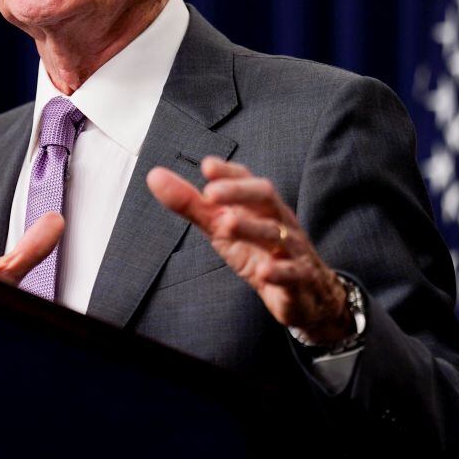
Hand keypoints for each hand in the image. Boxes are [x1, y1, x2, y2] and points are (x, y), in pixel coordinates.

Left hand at [147, 157, 351, 343]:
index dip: (229, 173)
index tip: (206, 166)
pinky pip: (292, 273)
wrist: (303, 292)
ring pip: (276, 235)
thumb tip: (154, 175)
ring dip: (252, 229)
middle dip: (239, 192)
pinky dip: (279, 272)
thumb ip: (190, 203)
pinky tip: (264, 272)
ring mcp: (291, 249)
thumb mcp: (220, 226)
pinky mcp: (298, 279)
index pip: (247, 180)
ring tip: (227, 224)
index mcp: (259, 205)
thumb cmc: (257, 250)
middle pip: (265, 197)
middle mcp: (277, 220)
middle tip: (210, 193)